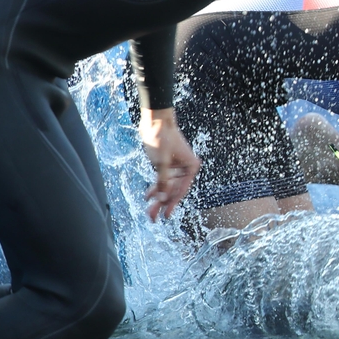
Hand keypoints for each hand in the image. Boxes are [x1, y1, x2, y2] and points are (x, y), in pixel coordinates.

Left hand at [139, 107, 200, 221]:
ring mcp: (176, 167)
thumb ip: (163, 180)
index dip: (172, 204)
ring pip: (167, 187)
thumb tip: (163, 198)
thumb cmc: (161, 138)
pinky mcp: (167, 164)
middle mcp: (185, 168)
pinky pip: (162, 180)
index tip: (166, 215)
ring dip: (158, 197)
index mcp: (190, 167)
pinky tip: (148, 196)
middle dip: (163, 203)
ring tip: (149, 210)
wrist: (155, 121)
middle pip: (174, 190)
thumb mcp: (161, 162)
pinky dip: (156, 187)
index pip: (181, 190)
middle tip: (153, 217)